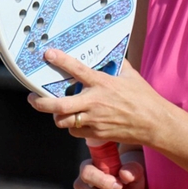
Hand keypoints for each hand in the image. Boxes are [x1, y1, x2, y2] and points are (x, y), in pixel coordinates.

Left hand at [27, 48, 157, 145]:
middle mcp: (94, 102)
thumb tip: (110, 56)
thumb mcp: (130, 76)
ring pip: (63, 121)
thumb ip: (117, 65)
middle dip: (40, 103)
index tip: (48, 55)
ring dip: (58, 116)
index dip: (60, 61)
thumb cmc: (144, 98)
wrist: (154, 123)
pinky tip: (78, 121)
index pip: (76, 69)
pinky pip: (76, 131)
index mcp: (102, 83)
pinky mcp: (97, 134)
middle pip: (58, 105)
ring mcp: (94, 120)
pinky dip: (74, 127)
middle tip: (33, 98)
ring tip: (58, 111)